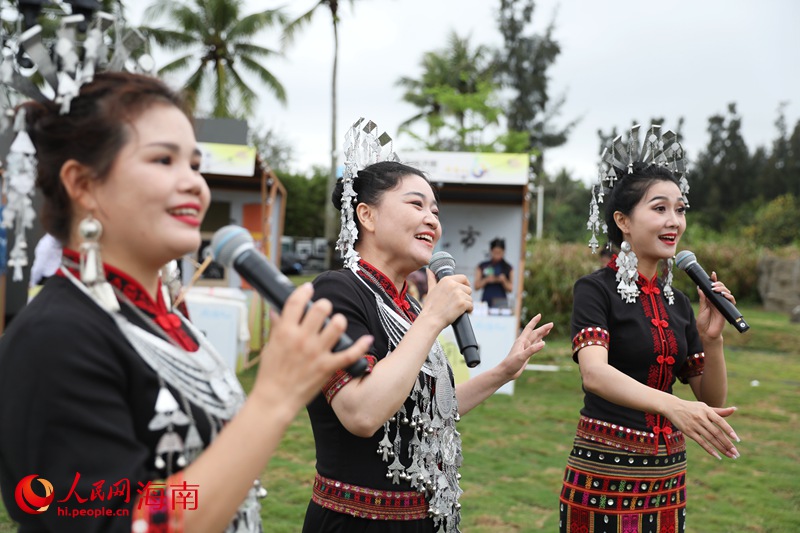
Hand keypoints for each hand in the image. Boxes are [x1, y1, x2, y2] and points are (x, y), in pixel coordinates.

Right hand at [252, 283, 372, 411]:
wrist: (275, 400)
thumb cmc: (270, 374)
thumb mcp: (270, 347)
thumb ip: (277, 327)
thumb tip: (277, 311)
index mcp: (285, 332)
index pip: (296, 302)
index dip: (304, 291)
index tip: (309, 288)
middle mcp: (302, 339)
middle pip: (321, 308)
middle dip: (324, 305)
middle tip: (323, 310)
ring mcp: (317, 352)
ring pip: (337, 325)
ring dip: (339, 321)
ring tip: (337, 324)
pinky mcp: (328, 366)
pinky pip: (350, 353)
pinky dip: (361, 345)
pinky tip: (366, 339)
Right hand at [421, 268, 472, 330]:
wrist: (431, 319)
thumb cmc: (430, 307)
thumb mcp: (430, 290)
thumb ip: (432, 279)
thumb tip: (429, 270)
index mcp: (447, 280)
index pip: (463, 278)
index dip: (466, 284)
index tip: (464, 290)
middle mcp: (453, 285)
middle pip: (468, 289)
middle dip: (465, 296)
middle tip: (457, 303)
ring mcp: (459, 294)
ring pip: (470, 298)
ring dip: (466, 304)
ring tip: (458, 309)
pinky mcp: (462, 303)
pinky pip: (471, 306)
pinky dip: (469, 310)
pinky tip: (462, 312)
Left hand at [497, 314, 553, 380]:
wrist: (506, 372)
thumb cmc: (511, 364)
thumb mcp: (522, 357)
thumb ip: (532, 350)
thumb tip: (544, 342)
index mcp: (521, 341)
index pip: (529, 329)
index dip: (534, 321)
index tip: (539, 315)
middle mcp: (523, 343)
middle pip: (535, 333)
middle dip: (543, 328)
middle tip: (552, 324)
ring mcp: (525, 349)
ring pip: (535, 339)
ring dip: (541, 334)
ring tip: (548, 330)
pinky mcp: (526, 354)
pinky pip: (534, 346)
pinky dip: (538, 343)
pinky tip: (542, 342)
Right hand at [665, 398, 740, 459]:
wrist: (672, 407)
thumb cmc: (692, 407)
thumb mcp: (704, 407)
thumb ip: (719, 411)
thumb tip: (734, 410)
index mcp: (706, 410)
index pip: (720, 421)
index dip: (728, 430)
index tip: (737, 439)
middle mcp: (701, 418)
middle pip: (716, 433)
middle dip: (727, 444)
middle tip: (736, 453)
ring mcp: (694, 425)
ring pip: (710, 439)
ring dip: (721, 448)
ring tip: (731, 456)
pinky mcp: (689, 432)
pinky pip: (701, 442)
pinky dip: (710, 450)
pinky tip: (718, 456)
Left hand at [696, 271, 734, 339]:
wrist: (706, 333)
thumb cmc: (703, 322)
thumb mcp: (701, 309)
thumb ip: (702, 299)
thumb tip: (700, 288)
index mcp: (710, 299)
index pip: (713, 288)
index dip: (714, 280)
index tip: (713, 274)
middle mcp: (717, 301)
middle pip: (721, 289)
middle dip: (718, 284)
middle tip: (713, 285)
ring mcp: (722, 305)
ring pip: (727, 293)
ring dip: (723, 289)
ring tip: (716, 289)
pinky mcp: (727, 310)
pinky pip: (731, 302)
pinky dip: (729, 297)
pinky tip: (724, 295)